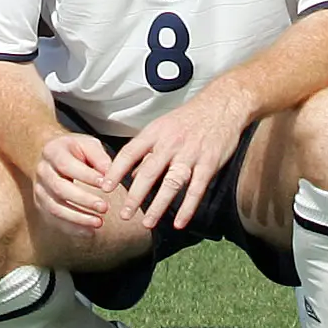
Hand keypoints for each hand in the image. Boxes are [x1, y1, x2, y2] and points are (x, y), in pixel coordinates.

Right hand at [34, 131, 120, 236]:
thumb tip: (109, 172)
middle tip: (104, 208)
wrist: (53, 157)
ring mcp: (40, 190)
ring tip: (99, 223)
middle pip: (59, 189)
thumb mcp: (88, 144)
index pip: (66, 165)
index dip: (86, 176)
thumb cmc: (75, 151)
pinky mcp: (42, 205)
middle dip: (83, 200)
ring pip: (55, 208)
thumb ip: (99, 156)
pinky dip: (72, 228)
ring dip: (78, 218)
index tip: (105, 184)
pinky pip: (55, 220)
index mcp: (52, 152)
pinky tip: (90, 232)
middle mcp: (42, 171)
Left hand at [113, 91, 246, 230]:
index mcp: (155, 133)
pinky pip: (197, 189)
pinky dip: (188, 207)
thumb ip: (147, 150)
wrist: (222, 104)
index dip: (116, 171)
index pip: (130, 153)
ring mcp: (190, 153)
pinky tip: (179, 222)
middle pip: (149, 172)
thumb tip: (131, 173)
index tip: (105, 187)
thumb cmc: (189, 117)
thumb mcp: (162, 127)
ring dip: (158, 205)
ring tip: (148, 223)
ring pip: (172, 183)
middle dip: (135, 196)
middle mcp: (170, 143)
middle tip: (125, 215)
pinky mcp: (209, 162)